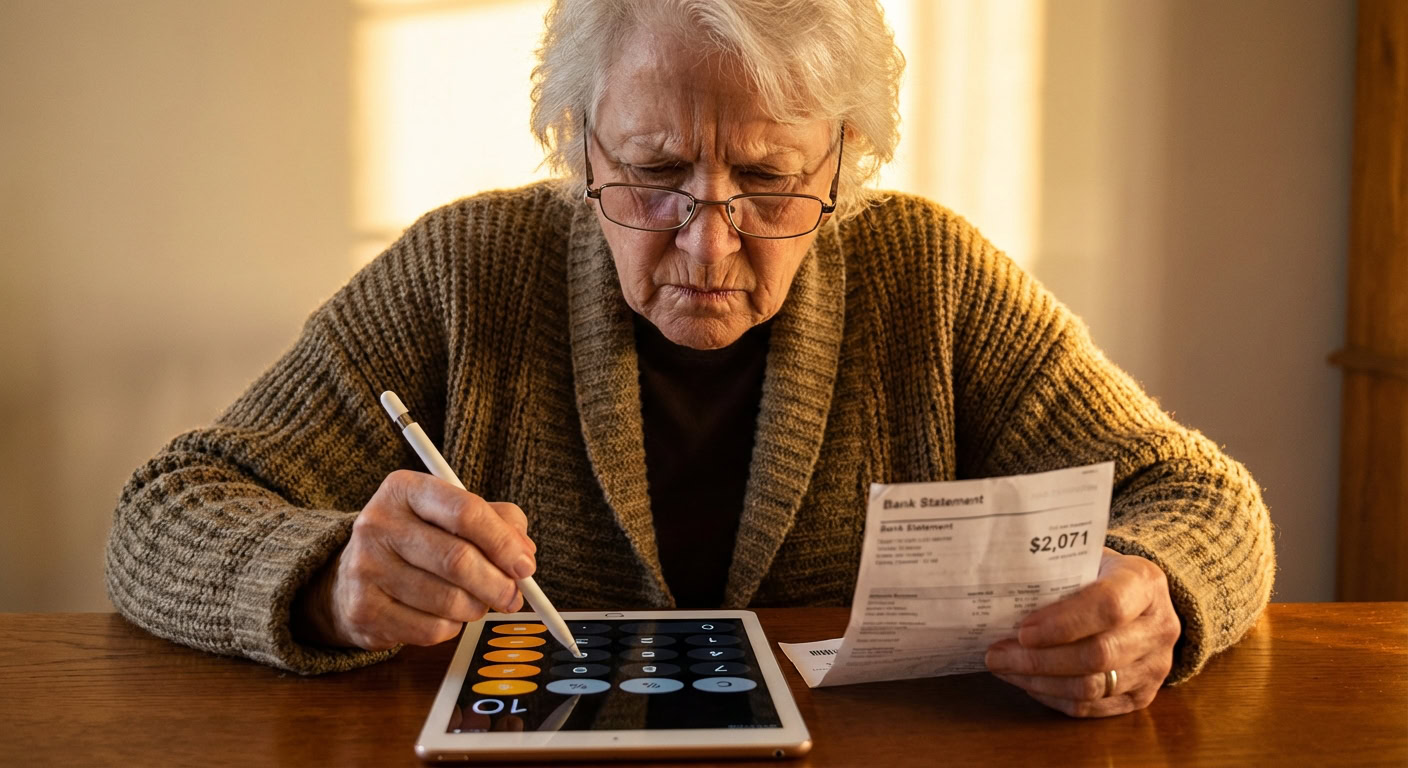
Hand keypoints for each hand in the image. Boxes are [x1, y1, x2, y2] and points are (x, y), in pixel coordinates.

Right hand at [293, 470, 536, 649]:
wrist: (352, 575)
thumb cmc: (418, 540)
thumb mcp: (452, 515)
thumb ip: (497, 522)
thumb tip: (524, 553)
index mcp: (404, 489)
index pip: (465, 511)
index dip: (503, 542)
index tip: (525, 565)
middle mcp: (378, 524)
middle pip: (458, 560)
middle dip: (498, 584)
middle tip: (514, 596)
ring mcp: (365, 568)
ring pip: (448, 600)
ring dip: (476, 608)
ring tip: (476, 602)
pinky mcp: (363, 610)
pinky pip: (431, 629)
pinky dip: (451, 627)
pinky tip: (444, 615)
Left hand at [984, 547, 1180, 716]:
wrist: (1143, 601)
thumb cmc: (1101, 575)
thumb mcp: (1087, 559)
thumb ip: (1056, 573)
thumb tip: (1000, 595)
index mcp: (1145, 583)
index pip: (1108, 607)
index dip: (1063, 623)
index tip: (1023, 630)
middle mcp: (1159, 627)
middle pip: (1098, 654)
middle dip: (1039, 659)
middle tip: (997, 654)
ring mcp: (1155, 666)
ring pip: (1092, 687)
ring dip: (1040, 681)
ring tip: (1004, 668)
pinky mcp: (1144, 696)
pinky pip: (1093, 707)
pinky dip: (1054, 697)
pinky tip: (1028, 683)